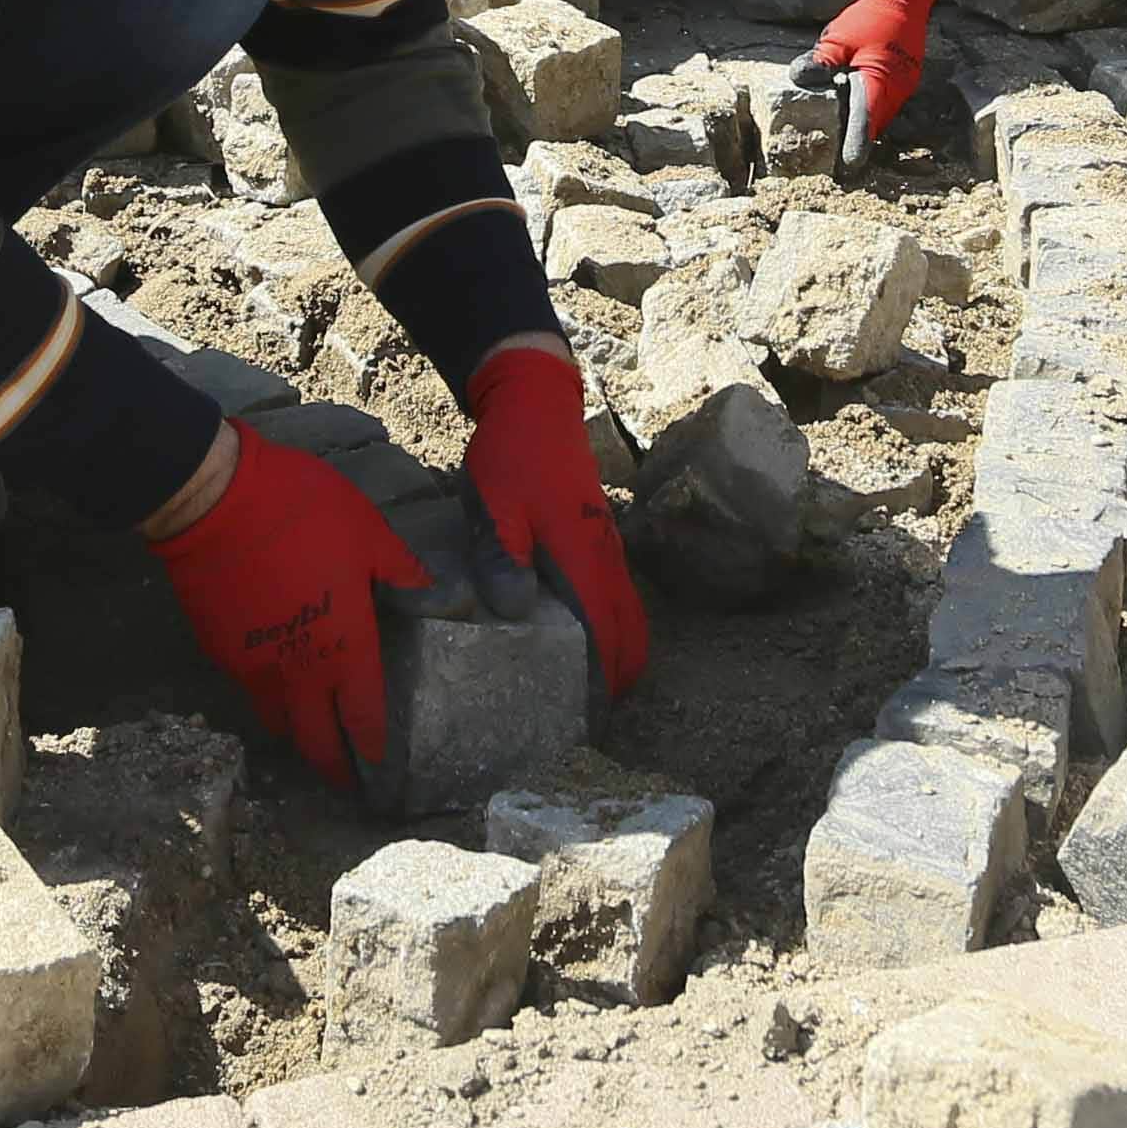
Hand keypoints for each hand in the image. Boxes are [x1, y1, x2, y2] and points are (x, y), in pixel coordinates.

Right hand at [146, 423, 431, 778]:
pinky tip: (270, 684)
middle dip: (332, 766)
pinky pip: (247, 689)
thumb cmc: (302, 513)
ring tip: (307, 734)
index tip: (378, 764)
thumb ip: (401, 570)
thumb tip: (436, 592)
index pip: (363, 715)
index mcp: (344, 645)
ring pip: (277, 720)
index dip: (372, 745)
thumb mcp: (368, 531)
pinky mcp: (218, 652)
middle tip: (342, 782)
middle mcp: (300, 671)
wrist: (217, 502)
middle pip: (315, 740)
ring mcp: (254, 666)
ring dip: (295, 733)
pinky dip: (264, 696)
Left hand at [463, 341, 647, 695]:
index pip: (610, 636)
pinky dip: (611, 629)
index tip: (591, 723)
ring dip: (617, 656)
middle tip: (586, 718)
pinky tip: (575, 643)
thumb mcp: (494, 505)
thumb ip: (502, 556)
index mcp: (583, 558)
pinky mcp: (600, 541)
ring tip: (581, 692)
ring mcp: (608, 550)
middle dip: (620, 680)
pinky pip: (618, 598)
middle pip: (633, 636)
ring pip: (629, 617)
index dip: (605, 684)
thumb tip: (516, 613)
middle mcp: (605, 559)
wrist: (537, 404)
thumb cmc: (512, 457)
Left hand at [800, 0, 940, 159]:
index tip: (846, 166)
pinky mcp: (904, 80)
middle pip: (875, 124)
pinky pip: (885, 104)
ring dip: (864, 127)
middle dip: (857, 142)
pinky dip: (870, 111)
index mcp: (878, 80)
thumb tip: (799, 77)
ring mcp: (904, 86)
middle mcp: (896, 88)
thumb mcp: (838, 37)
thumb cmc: (870, 16)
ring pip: (881, 116)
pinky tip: (852, 111)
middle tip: (836, 160)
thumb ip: (820, 60)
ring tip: (841, 140)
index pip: (866, 121)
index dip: (856, 145)